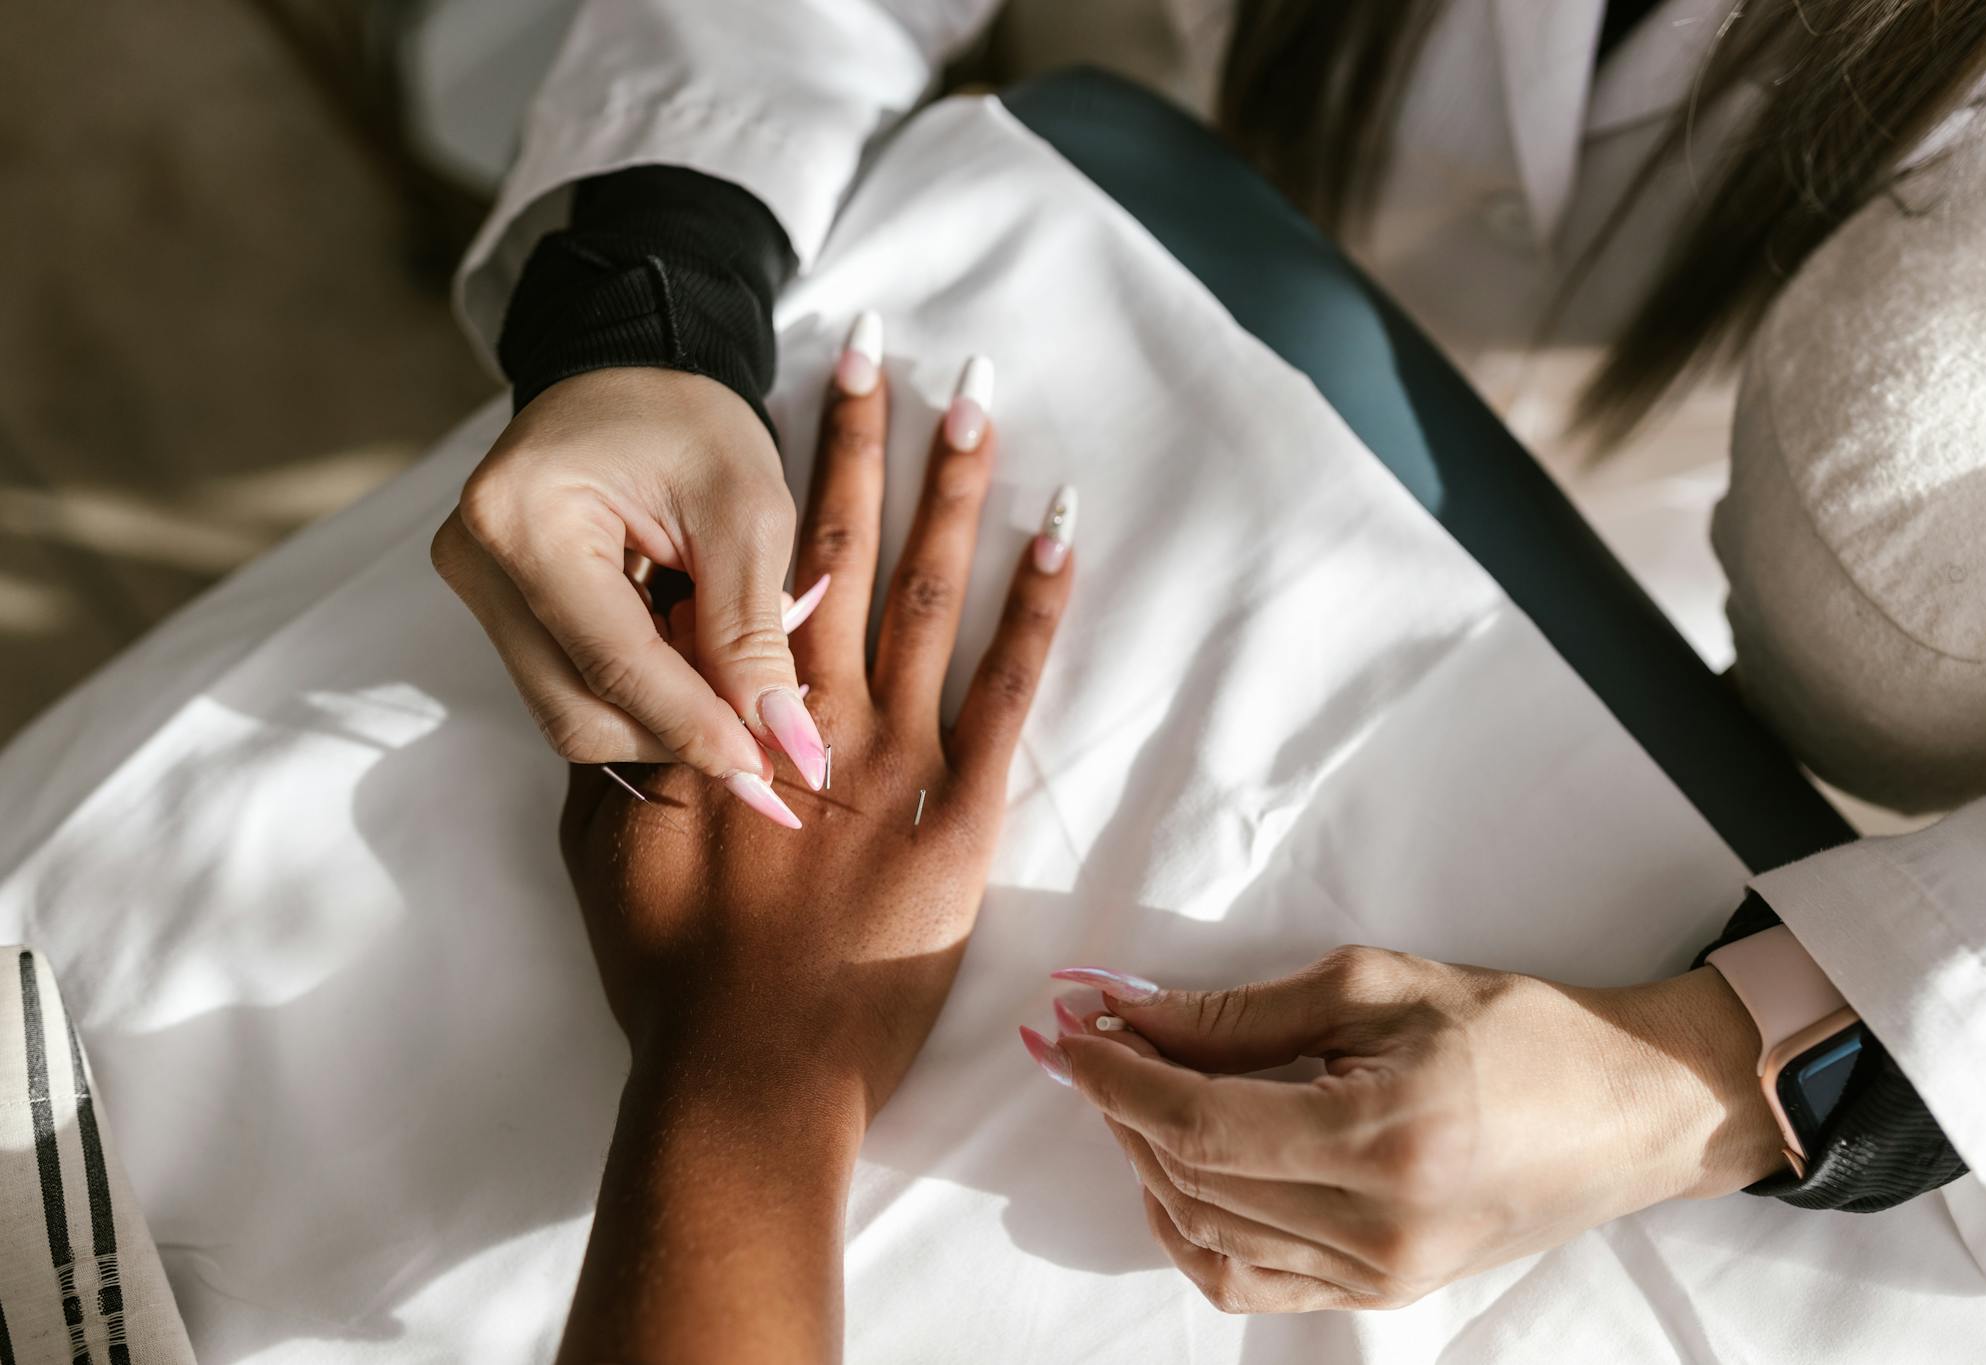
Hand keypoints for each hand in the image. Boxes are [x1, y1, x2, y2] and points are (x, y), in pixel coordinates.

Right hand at [432, 367, 823, 804]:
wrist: (633, 375)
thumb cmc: (692, 423)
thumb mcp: (747, 513)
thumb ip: (754, 633)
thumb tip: (783, 743)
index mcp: (524, 517)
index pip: (614, 665)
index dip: (696, 728)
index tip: (768, 771)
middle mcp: (476, 560)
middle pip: (579, 710)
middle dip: (679, 729)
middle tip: (764, 721)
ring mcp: (476, 589)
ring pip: (571, 713)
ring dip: (662, 714)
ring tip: (726, 661)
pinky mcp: (495, 608)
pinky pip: (569, 687)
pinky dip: (641, 691)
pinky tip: (688, 651)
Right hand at [552, 340, 1072, 1364]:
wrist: (746, 1072)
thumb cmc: (668, 974)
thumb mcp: (604, 850)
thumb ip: (619, 757)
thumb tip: (615, 693)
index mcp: (729, 707)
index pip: (750, 559)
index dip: (769, 473)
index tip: (788, 388)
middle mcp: (816, 708)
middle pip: (844, 547)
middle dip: (863, 442)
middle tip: (884, 346)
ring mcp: (899, 753)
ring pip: (930, 593)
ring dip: (953, 493)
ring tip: (975, 403)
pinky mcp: (965, 810)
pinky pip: (1011, 686)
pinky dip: (1039, 603)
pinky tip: (1060, 531)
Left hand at [1027, 947, 1785, 1312]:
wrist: (1630, 1111)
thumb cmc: (1517, 1028)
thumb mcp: (1377, 986)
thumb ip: (1239, 1012)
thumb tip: (1123, 1008)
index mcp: (1384, 1139)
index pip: (1201, 1122)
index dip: (1118, 1076)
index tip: (1068, 1026)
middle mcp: (1377, 1229)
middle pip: (1194, 1176)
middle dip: (1122, 1103)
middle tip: (1090, 1037)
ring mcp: (1379, 1275)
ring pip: (1208, 1232)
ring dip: (1147, 1156)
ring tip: (1131, 1086)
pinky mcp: (1381, 1293)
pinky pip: (1248, 1279)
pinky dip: (1190, 1226)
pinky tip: (1172, 1170)